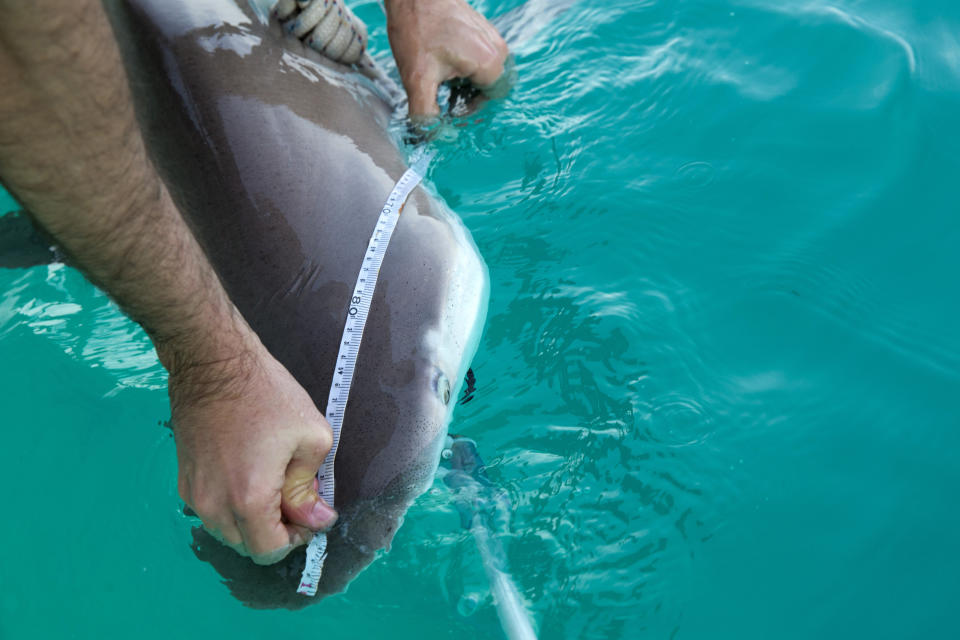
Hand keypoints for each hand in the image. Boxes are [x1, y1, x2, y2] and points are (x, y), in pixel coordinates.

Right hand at [165, 329, 336, 564]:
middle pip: (247, 546)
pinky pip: (212, 510)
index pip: (270, 551)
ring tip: (274, 482)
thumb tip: (316, 517)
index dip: (297, 538)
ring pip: (227, 530)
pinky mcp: (184, 479)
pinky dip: (233, 505)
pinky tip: (250, 474)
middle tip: (295, 495)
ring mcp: (193, 492)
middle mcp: (214, 504)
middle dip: (276, 531)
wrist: (213, 363)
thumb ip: (311, 487)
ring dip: (253, 520)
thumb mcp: (311, 437)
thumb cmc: (267, 394)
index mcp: (248, 498)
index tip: (310, 511)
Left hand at [386, 0, 508, 116]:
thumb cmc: (417, 28)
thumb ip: (426, 114)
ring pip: (484, 72)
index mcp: (489, 62)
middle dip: (467, 96)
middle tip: (442, 97)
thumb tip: (433, 138)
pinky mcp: (480, 28)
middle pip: (490, 87)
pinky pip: (479, 57)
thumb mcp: (417, 78)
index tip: (448, 109)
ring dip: (464, 82)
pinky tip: (441, 64)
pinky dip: (463, 66)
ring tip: (439, 80)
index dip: (470, 110)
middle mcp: (497, 48)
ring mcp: (490, 35)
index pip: (493, 100)